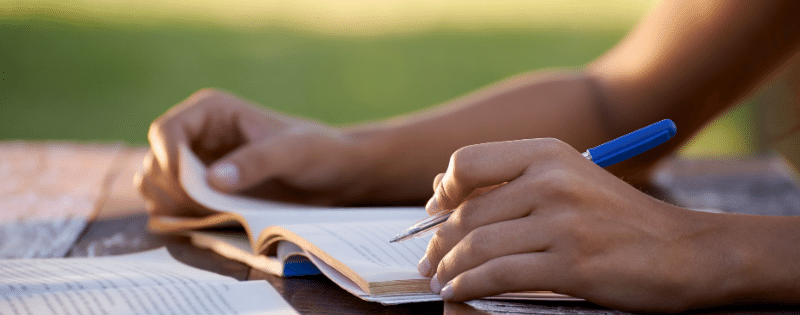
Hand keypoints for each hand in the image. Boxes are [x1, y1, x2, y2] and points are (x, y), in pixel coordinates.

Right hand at [135, 88, 372, 215]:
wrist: (333, 175)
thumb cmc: (316, 152)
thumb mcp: (291, 153)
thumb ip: (255, 163)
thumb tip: (213, 180)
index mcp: (211, 111)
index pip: (166, 131)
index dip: (167, 160)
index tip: (190, 187)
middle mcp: (196, 135)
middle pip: (155, 163)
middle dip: (172, 190)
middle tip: (206, 209)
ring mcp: (196, 164)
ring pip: (156, 187)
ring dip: (173, 207)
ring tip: (211, 215)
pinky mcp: (202, 191)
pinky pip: (172, 206)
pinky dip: (181, 218)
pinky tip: (210, 222)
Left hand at [418, 138, 743, 311]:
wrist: (684, 251)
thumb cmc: (618, 218)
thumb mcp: (569, 179)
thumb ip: (512, 181)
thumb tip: (442, 192)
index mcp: (547, 154)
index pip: (468, 162)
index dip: (443, 191)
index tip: (434, 213)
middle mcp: (551, 181)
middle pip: (467, 213)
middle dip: (438, 242)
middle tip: (428, 260)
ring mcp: (561, 223)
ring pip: (478, 246)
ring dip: (449, 268)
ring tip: (439, 280)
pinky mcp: (571, 264)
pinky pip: (498, 276)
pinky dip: (469, 286)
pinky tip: (458, 292)